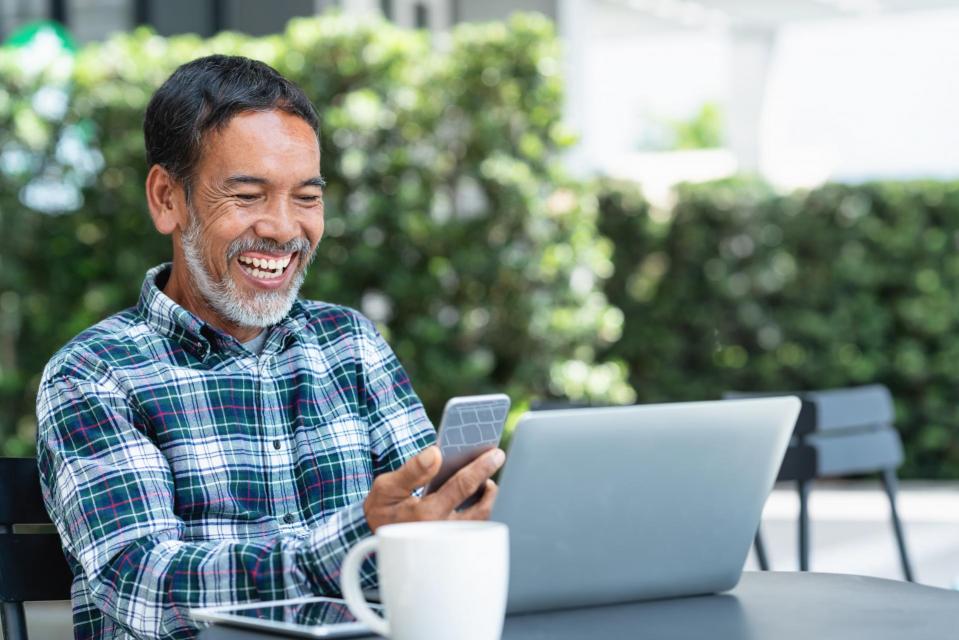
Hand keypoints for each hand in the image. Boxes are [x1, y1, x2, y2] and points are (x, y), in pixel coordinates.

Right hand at [363, 445, 504, 531]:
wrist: (373, 538)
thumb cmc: (383, 509)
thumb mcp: (387, 487)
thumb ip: (412, 470)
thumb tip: (435, 453)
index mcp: (426, 515)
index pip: (462, 487)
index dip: (481, 467)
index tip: (496, 454)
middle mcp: (442, 532)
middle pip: (481, 508)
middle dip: (490, 487)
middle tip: (494, 465)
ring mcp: (449, 543)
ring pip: (480, 522)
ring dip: (487, 501)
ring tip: (485, 483)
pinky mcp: (451, 548)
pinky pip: (473, 531)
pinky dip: (479, 512)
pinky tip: (478, 498)